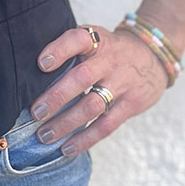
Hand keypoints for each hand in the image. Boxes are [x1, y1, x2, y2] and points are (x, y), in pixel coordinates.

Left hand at [29, 25, 168, 156]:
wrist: (153, 55)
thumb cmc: (110, 49)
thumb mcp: (96, 37)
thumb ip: (71, 48)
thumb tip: (30, 70)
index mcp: (97, 40)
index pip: (78, 39)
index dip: (59, 50)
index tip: (41, 64)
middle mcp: (109, 61)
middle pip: (82, 78)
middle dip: (57, 97)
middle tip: (35, 112)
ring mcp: (122, 83)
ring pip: (93, 106)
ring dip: (66, 123)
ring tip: (44, 135)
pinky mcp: (131, 105)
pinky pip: (106, 125)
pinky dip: (85, 139)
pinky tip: (66, 148)